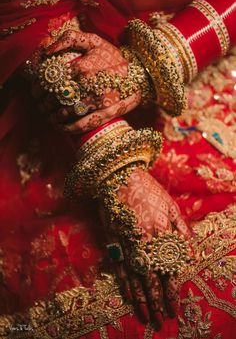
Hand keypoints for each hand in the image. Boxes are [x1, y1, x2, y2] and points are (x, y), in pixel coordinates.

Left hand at [39, 30, 140, 132]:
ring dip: (54, 117)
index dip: (39, 87)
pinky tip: (62, 128)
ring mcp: (99, 101)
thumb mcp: (94, 41)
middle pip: (58, 98)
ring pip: (68, 113)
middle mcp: (89, 86)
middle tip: (40, 105)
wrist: (140, 73)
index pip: (53, 80)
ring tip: (48, 117)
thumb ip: (69, 39)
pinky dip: (69, 128)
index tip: (35, 90)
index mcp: (83, 67)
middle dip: (44, 104)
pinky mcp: (107, 113)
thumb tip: (47, 51)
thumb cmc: (114, 57)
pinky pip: (84, 124)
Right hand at [103, 168, 191, 328]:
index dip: (172, 291)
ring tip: (145, 317)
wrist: (121, 177)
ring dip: (141, 299)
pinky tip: (128, 296)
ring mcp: (127, 242)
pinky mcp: (113, 239)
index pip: (168, 270)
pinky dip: (124, 283)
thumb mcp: (171, 206)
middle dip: (157, 302)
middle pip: (152, 278)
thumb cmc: (149, 191)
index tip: (174, 309)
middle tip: (160, 321)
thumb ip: (181, 230)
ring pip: (135, 276)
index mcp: (161, 233)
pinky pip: (119, 266)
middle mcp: (145, 241)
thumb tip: (189, 254)